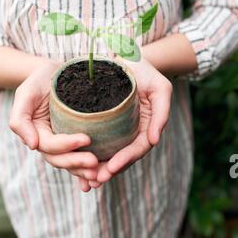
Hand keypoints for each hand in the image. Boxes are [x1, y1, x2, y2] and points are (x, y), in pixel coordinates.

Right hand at [9, 58, 98, 180]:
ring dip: (84, 170)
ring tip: (101, 172)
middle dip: (77, 162)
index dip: (66, 145)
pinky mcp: (76, 137)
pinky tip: (104, 170)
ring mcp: (63, 141)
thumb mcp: (25, 95)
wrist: (53, 73)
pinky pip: (82, 154)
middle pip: (60, 159)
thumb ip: (20, 120)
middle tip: (94, 163)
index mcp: (36, 134)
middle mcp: (50, 141)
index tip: (86, 138)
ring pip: (71, 162)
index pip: (50, 145)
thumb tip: (32, 146)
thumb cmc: (37, 81)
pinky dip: (89, 165)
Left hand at [79, 57, 172, 191]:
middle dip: (110, 170)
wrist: (127, 56)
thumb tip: (155, 141)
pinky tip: (76, 163)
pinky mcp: (103, 123)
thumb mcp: (160, 88)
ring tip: (86, 181)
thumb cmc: (146, 71)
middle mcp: (132, 131)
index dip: (126, 159)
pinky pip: (97, 141)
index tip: (111, 167)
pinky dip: (89, 154)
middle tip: (95, 180)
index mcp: (147, 126)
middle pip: (122, 156)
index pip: (138, 148)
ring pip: (109, 153)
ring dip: (98, 168)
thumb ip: (161, 113)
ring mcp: (118, 129)